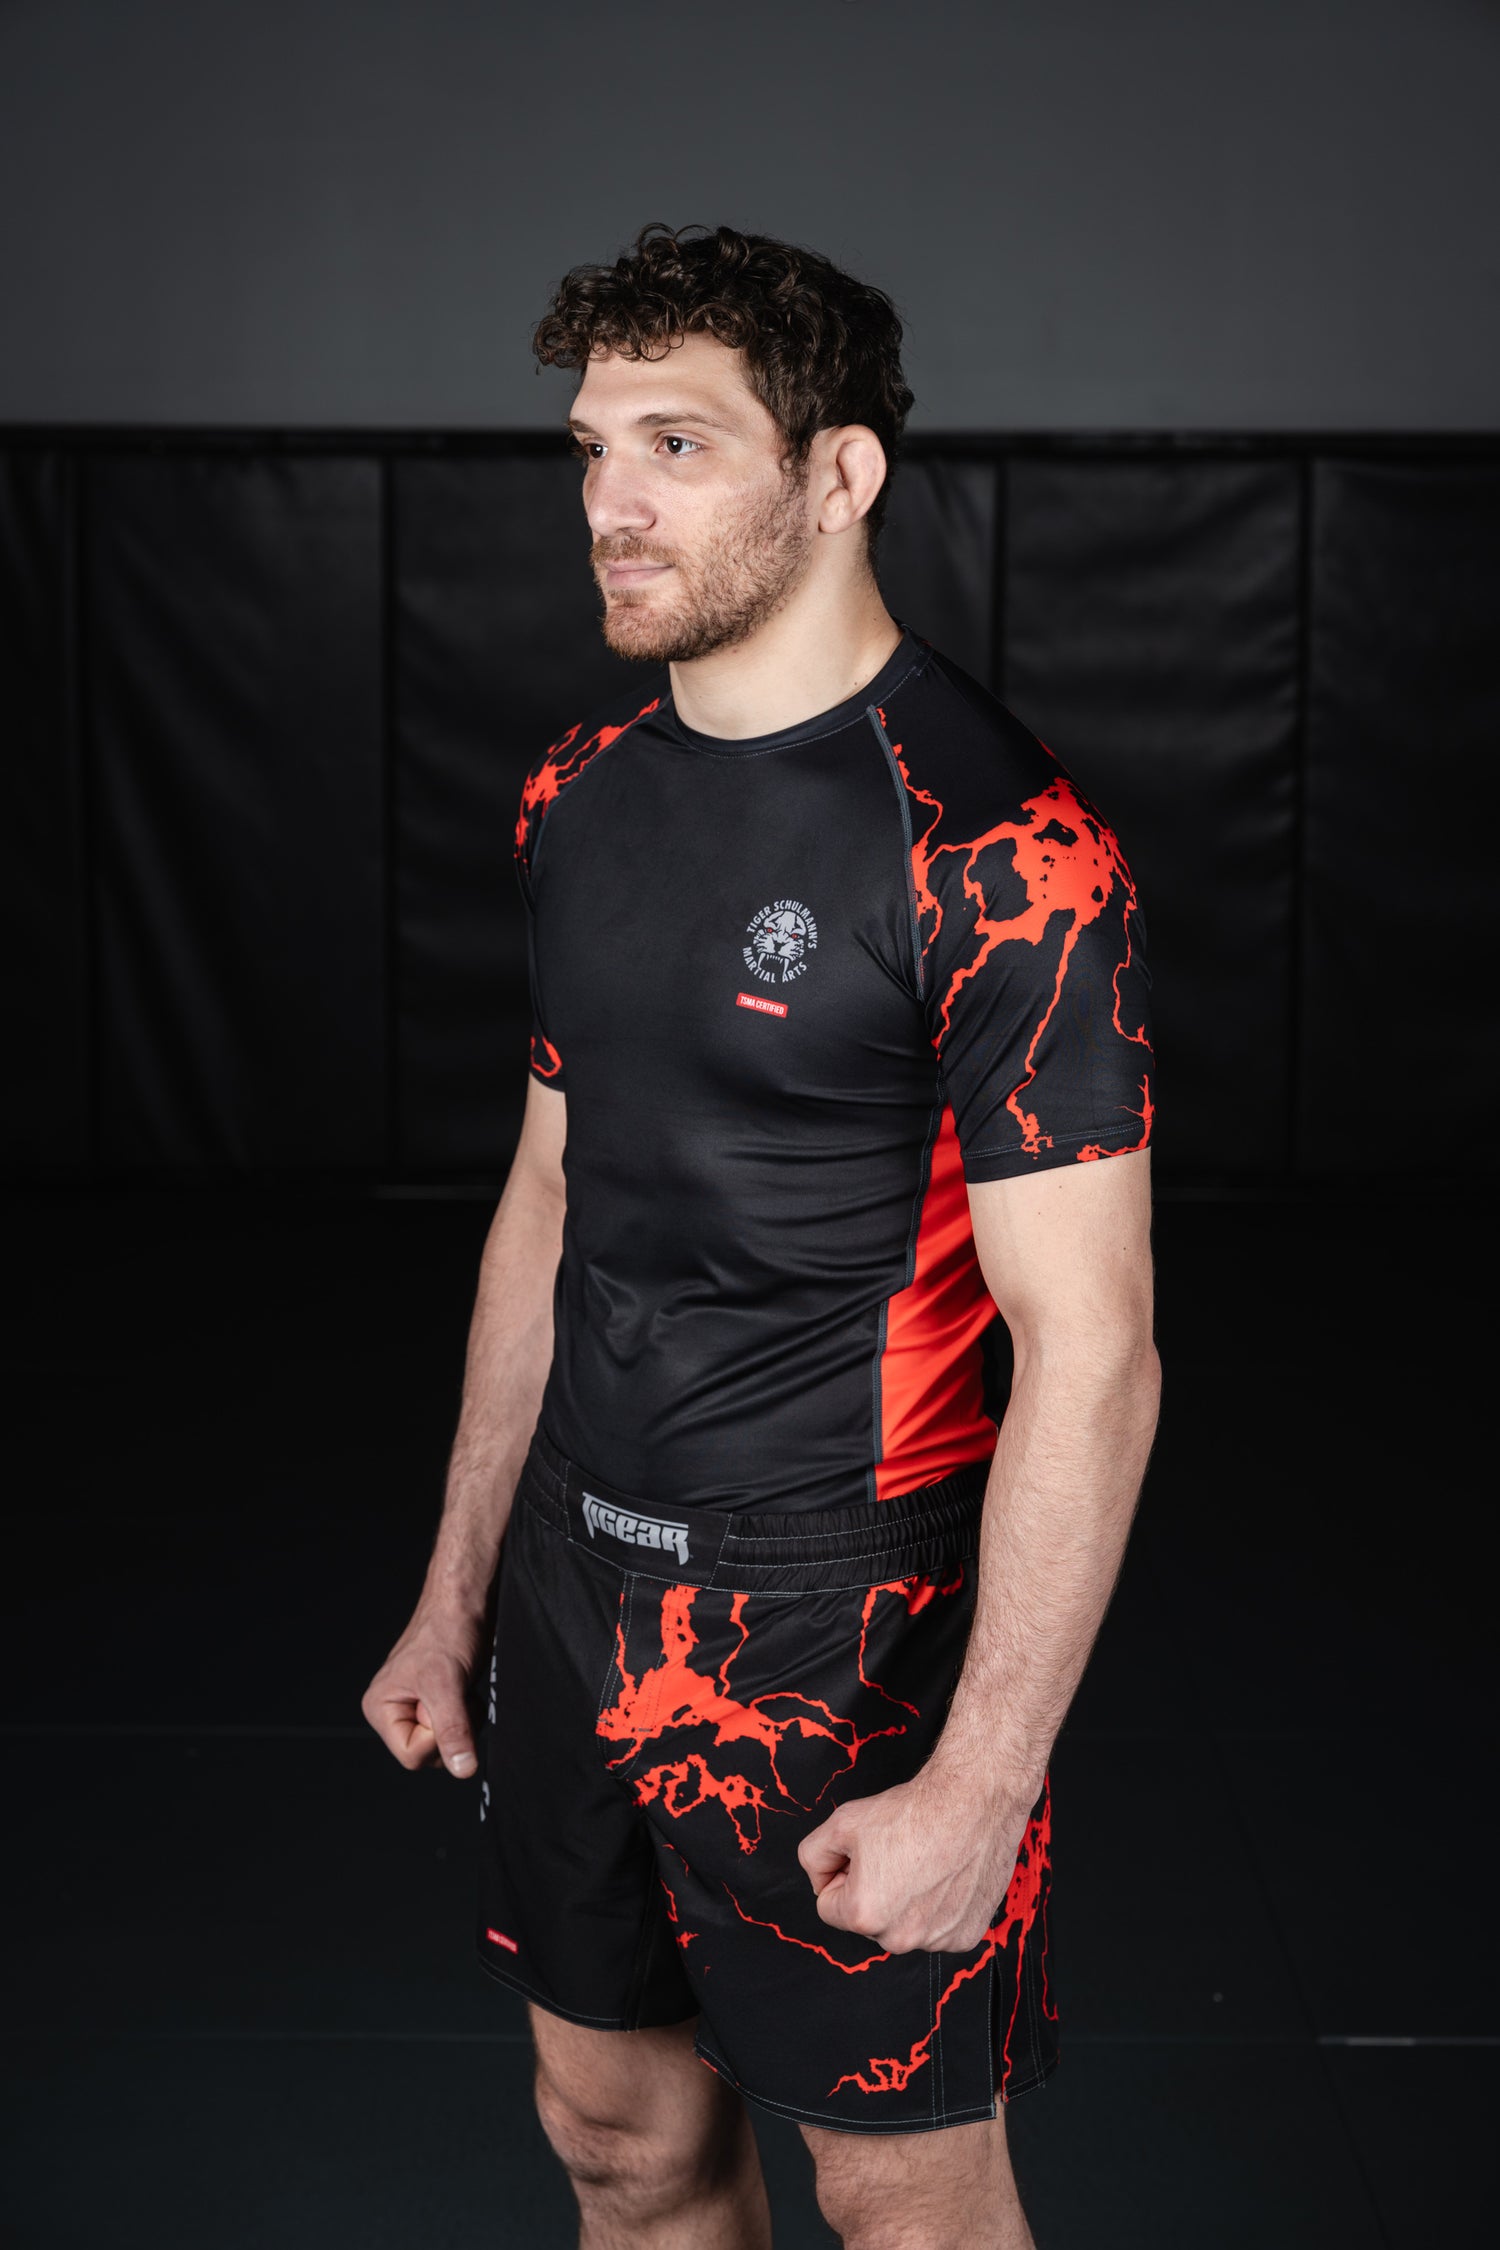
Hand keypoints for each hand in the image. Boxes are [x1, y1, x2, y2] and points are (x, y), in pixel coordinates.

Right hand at [361, 1602, 486, 1776]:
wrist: (466, 1602)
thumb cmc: (446, 1629)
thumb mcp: (447, 1684)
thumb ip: (453, 1730)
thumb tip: (462, 1769)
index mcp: (380, 1708)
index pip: (411, 1757)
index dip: (435, 1736)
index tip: (442, 1702)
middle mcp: (395, 1711)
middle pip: (429, 1755)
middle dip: (451, 1728)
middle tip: (453, 1691)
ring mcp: (417, 1708)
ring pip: (446, 1744)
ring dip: (464, 1721)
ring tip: (460, 1687)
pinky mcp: (440, 1702)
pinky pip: (457, 1729)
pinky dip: (469, 1713)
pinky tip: (466, 1688)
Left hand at [797, 1767, 1034, 1954]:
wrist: (973, 1802)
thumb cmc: (913, 1811)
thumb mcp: (841, 1821)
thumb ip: (814, 1856)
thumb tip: (820, 1878)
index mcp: (864, 1914)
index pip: (829, 1907)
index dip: (842, 1874)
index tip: (865, 1854)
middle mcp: (901, 1938)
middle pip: (869, 1920)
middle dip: (874, 1892)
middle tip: (896, 1856)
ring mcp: (937, 1940)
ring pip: (905, 1926)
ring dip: (908, 1903)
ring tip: (924, 1864)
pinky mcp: (966, 1936)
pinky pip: (939, 1929)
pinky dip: (940, 1908)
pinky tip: (946, 1877)